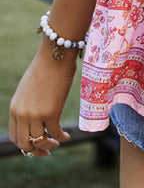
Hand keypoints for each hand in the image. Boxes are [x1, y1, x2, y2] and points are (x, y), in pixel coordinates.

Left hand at [8, 41, 75, 156]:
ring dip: (50, 146)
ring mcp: (36, 114)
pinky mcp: (51, 112)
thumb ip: (28, 104)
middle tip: (47, 151)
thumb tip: (36, 114)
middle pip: (25, 144)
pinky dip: (62, 138)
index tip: (35, 145)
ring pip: (40, 142)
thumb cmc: (45, 67)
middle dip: (36, 151)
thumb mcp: (29, 88)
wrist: (55, 55)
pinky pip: (55, 133)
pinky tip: (67, 136)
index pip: (15, 136)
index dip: (25, 145)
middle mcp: (22, 114)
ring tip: (58, 142)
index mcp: (14, 108)